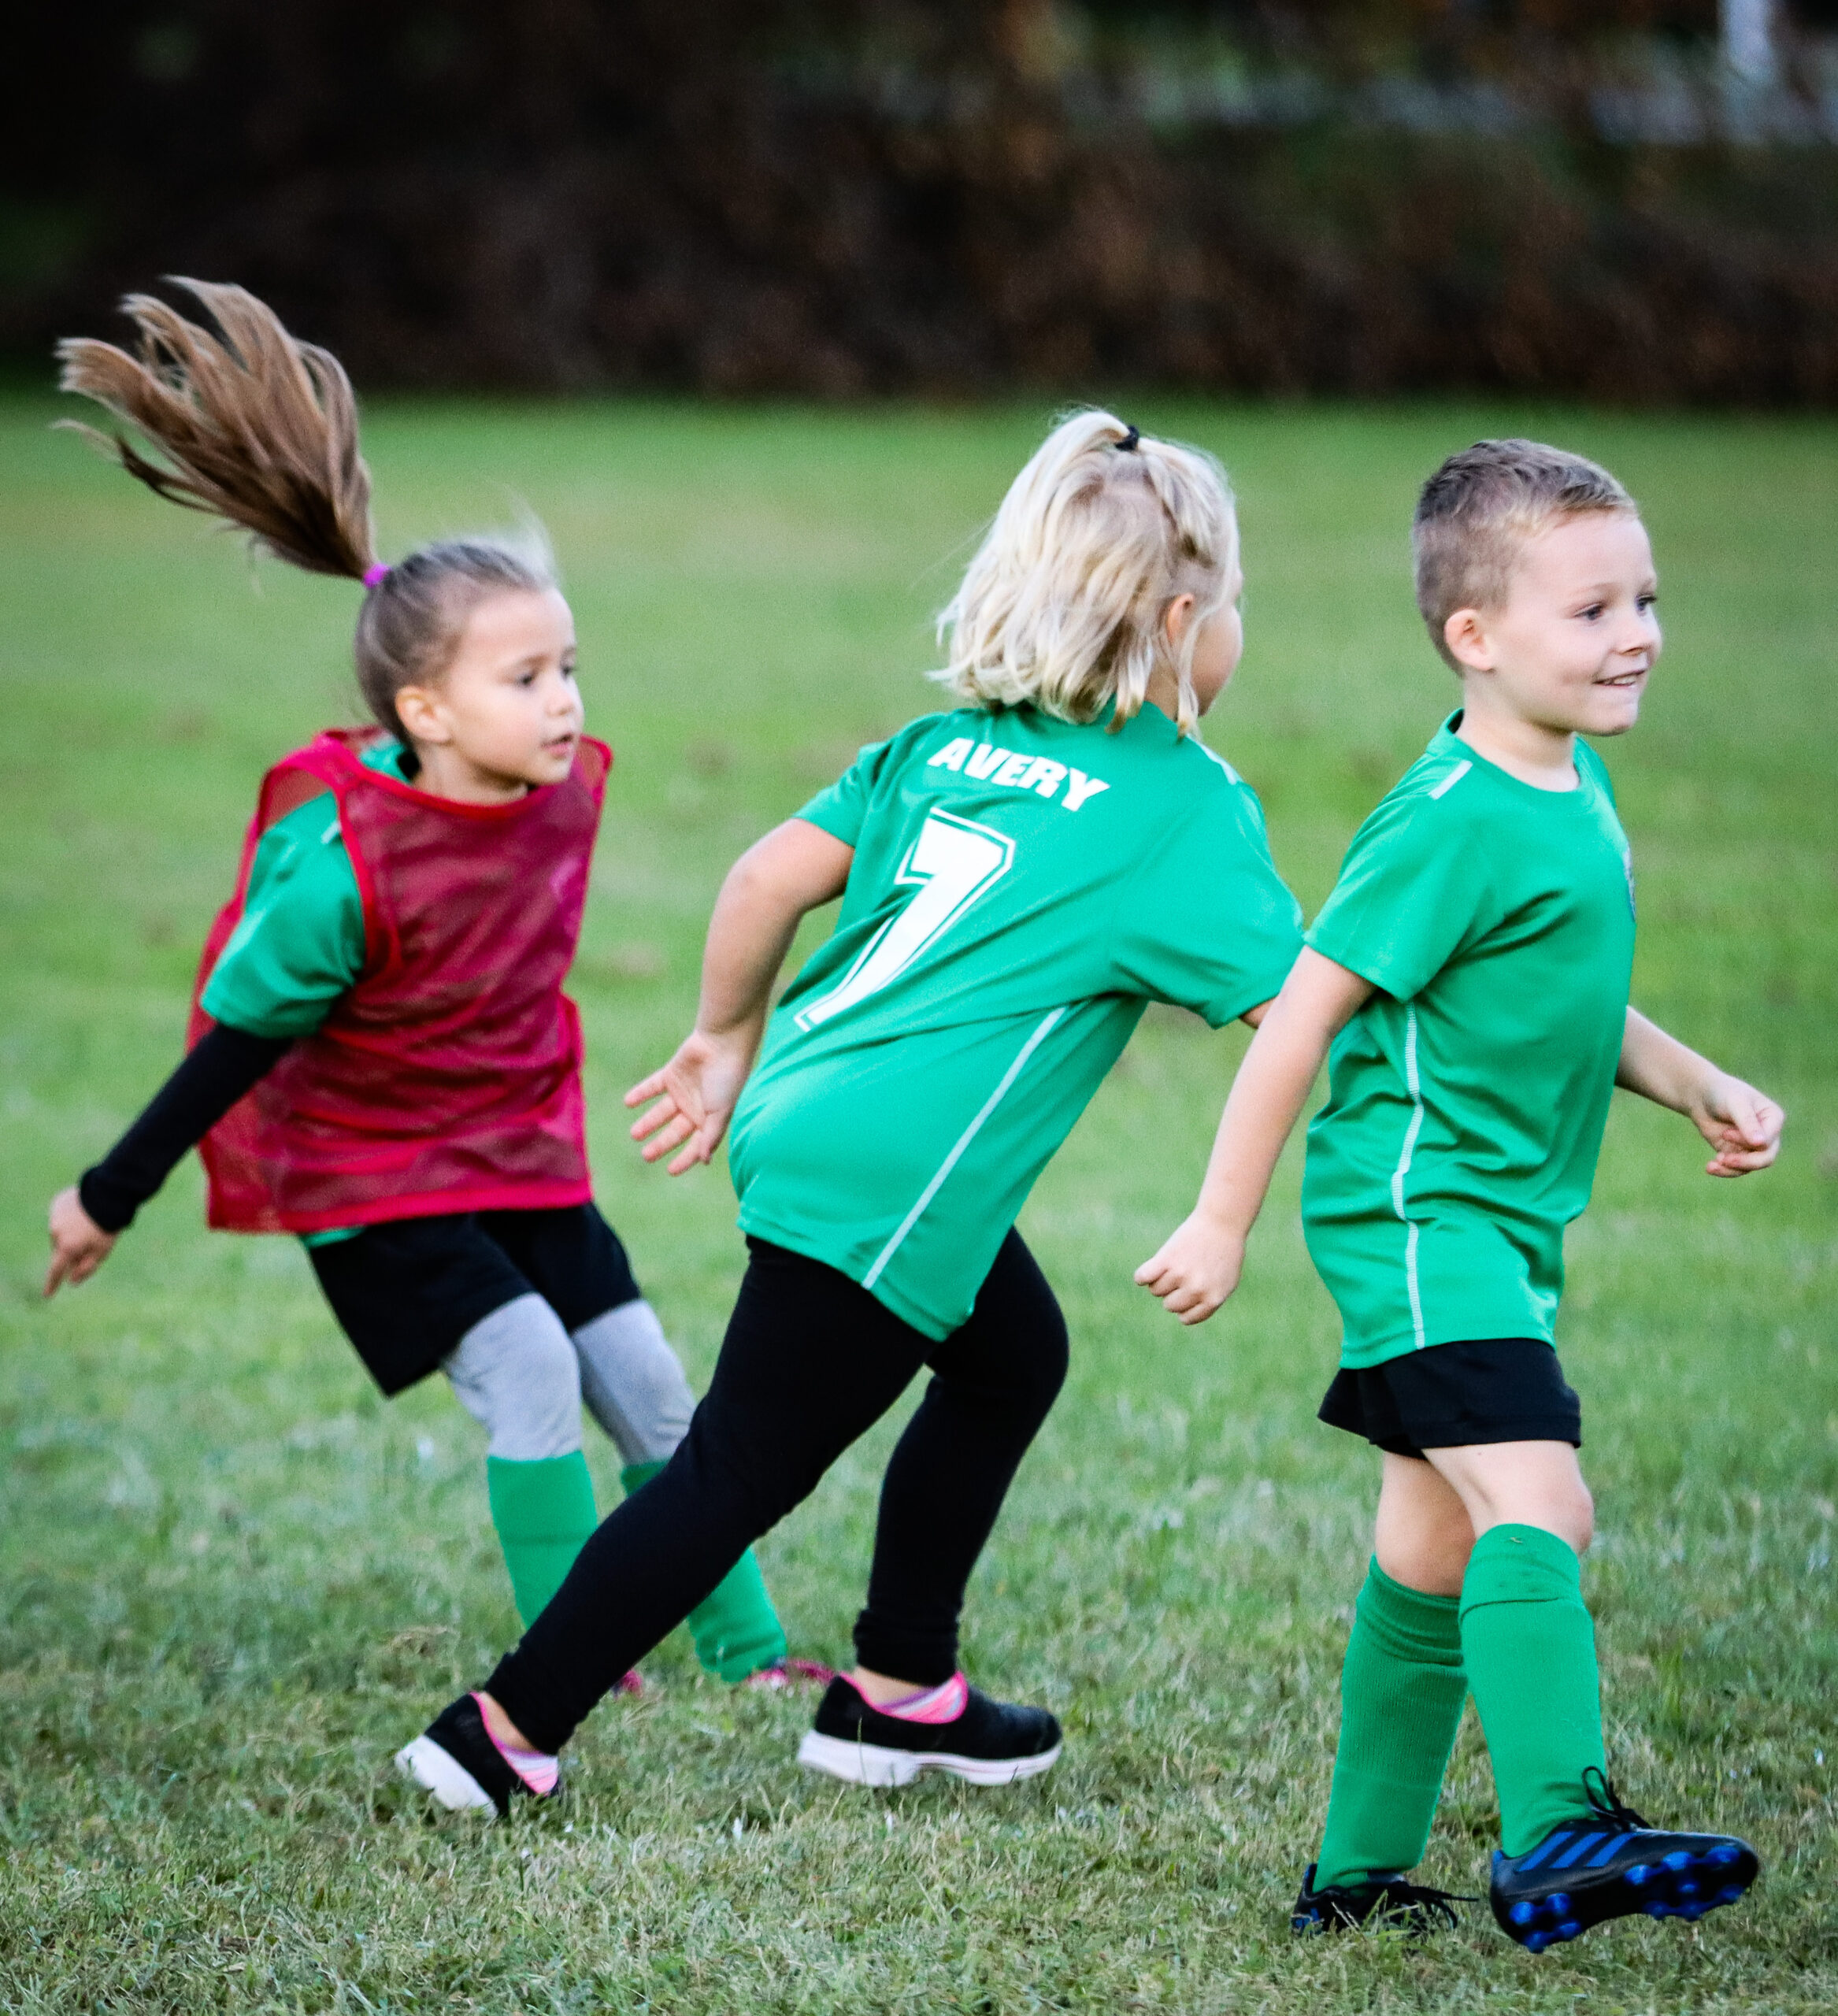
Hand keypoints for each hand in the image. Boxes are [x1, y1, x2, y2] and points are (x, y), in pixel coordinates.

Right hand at [45, 1186, 116, 1296]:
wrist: (108, 1194)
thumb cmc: (108, 1226)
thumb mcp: (102, 1251)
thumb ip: (86, 1268)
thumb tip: (72, 1281)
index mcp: (67, 1246)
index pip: (56, 1270)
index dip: (52, 1284)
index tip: (48, 1295)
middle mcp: (56, 1233)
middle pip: (61, 1249)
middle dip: (72, 1249)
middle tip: (91, 1240)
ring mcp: (54, 1217)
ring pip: (61, 1232)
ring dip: (72, 1232)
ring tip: (90, 1222)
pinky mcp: (57, 1204)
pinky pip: (61, 1216)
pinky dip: (70, 1217)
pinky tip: (84, 1211)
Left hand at [625, 1028, 756, 1175]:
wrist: (722, 1042)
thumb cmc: (727, 1079)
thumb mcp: (721, 1112)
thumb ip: (711, 1136)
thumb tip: (705, 1160)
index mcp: (710, 1119)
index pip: (695, 1145)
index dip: (685, 1159)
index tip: (670, 1171)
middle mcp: (696, 1107)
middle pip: (675, 1131)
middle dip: (661, 1144)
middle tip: (646, 1156)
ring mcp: (683, 1091)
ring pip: (661, 1112)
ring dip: (648, 1122)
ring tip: (634, 1134)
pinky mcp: (672, 1074)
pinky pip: (653, 1087)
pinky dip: (641, 1094)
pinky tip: (628, 1102)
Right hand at [1133, 1212, 1246, 1325]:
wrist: (1222, 1222)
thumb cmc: (1225, 1252)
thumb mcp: (1226, 1283)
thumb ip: (1208, 1301)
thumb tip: (1182, 1315)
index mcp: (1212, 1299)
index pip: (1185, 1318)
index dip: (1184, 1306)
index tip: (1187, 1292)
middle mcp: (1196, 1290)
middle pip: (1169, 1305)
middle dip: (1173, 1292)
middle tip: (1182, 1273)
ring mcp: (1180, 1275)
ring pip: (1155, 1290)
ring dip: (1160, 1279)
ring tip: (1173, 1264)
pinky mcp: (1166, 1259)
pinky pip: (1142, 1278)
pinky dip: (1142, 1276)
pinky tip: (1151, 1268)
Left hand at [1687, 1071, 1783, 1177]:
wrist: (1701, 1096)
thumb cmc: (1721, 1093)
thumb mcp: (1735, 1103)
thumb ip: (1747, 1122)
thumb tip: (1761, 1144)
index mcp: (1773, 1118)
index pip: (1768, 1141)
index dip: (1747, 1142)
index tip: (1726, 1133)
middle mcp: (1767, 1133)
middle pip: (1766, 1158)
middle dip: (1745, 1162)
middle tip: (1723, 1158)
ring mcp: (1753, 1145)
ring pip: (1751, 1166)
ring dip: (1732, 1169)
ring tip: (1712, 1165)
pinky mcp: (1738, 1152)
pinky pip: (1737, 1168)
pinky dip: (1724, 1170)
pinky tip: (1710, 1167)